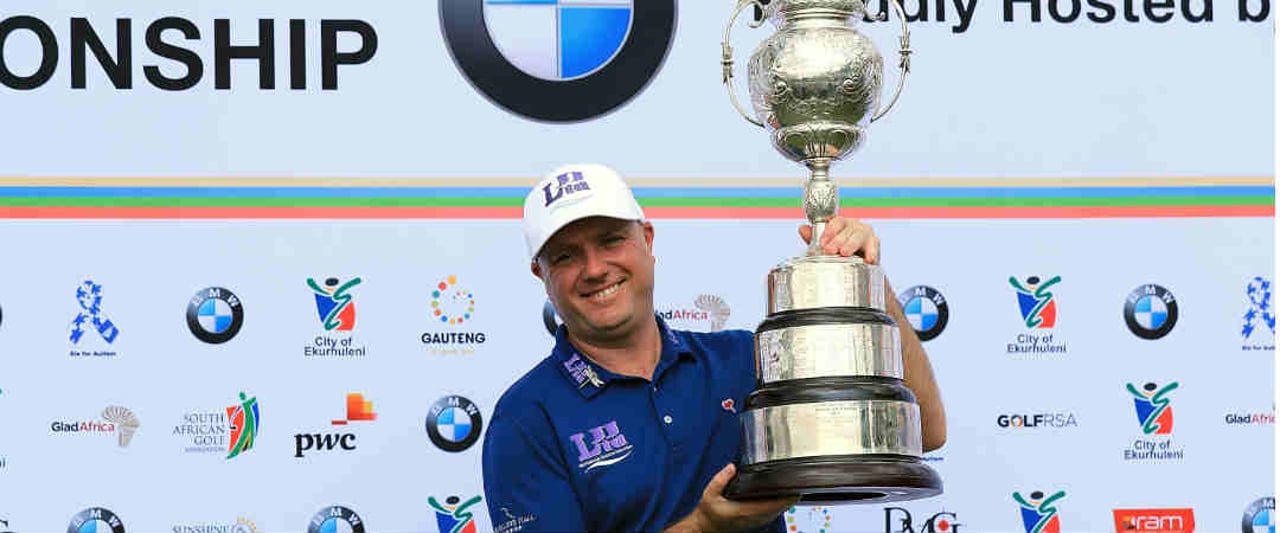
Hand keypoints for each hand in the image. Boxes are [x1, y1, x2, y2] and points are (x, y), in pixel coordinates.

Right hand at [664, 464, 797, 532]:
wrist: (707, 526)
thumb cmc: (710, 511)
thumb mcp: (710, 493)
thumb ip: (720, 479)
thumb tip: (731, 467)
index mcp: (744, 511)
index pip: (770, 506)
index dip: (784, 500)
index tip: (795, 491)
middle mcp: (753, 518)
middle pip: (777, 509)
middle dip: (788, 498)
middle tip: (799, 484)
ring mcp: (755, 521)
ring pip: (776, 513)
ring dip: (785, 502)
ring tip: (794, 488)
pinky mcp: (755, 522)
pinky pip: (772, 514)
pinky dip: (779, 506)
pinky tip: (783, 497)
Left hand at [798, 216, 880, 262]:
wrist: (857, 264)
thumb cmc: (838, 250)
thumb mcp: (825, 244)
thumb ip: (813, 238)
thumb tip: (802, 228)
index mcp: (841, 223)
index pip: (835, 222)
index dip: (828, 231)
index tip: (822, 242)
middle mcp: (854, 225)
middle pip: (847, 229)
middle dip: (838, 240)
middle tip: (829, 250)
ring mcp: (865, 234)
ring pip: (859, 235)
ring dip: (851, 244)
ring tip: (844, 253)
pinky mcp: (874, 244)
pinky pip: (874, 246)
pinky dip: (872, 252)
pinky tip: (868, 259)